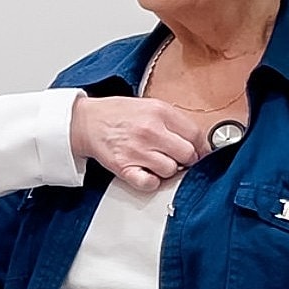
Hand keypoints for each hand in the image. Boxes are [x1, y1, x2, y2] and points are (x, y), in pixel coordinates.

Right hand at [69, 96, 201, 190]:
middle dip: (186, 159)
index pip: (195, 134)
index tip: (199, 151)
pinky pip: (150, 183)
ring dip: (168, 170)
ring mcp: (137, 150)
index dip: (200, 146)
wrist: (87, 121)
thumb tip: (198, 140)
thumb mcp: (150, 105)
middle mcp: (150, 130)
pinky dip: (152, 181)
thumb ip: (174, 120)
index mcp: (159, 111)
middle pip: (187, 154)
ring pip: (171, 170)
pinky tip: (147, 172)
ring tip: (158, 161)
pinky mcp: (124, 167)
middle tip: (178, 157)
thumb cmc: (119, 114)